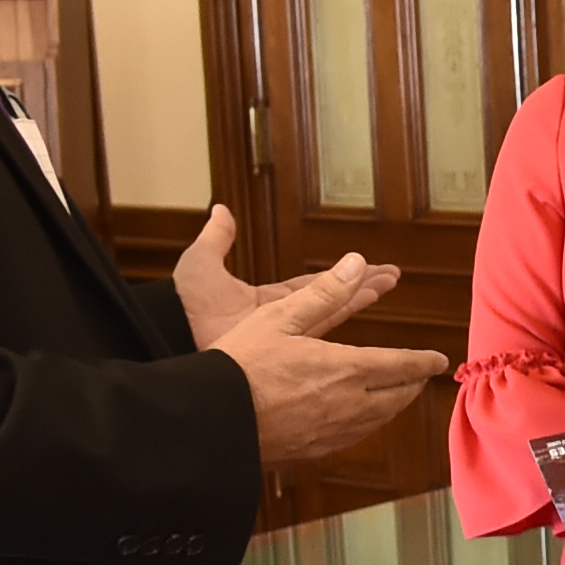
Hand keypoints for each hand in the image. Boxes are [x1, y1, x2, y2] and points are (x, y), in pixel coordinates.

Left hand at [175, 205, 400, 350]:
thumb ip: (216, 239)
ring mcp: (285, 341)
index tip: (364, 264)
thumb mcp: (200, 265)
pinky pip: (323, 336)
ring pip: (332, 316)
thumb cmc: (182, 307)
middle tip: (391, 276)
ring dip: (360, 298)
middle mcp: (281, 323)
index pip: (311, 287)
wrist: (173, 339)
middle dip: (360, 286)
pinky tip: (367, 318)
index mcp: (265, 303)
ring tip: (389, 284)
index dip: (338, 277)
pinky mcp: (287, 354)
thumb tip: (222, 210)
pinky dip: (347, 327)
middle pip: (330, 301)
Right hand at [207, 251, 442, 466]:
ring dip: (393, 406)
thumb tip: (356, 262)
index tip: (439, 360)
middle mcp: (348, 405)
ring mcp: (332, 432)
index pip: (401, 366)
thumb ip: (324, 293)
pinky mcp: (313, 451)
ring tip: (396, 395)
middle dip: (412, 384)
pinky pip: (353, 437)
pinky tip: (358, 420)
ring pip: (378, 420)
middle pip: (397, 397)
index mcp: (346, 369)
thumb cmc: (240, 363)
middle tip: (420, 376)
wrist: (211, 420)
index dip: (423, 362)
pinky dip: (367, 424)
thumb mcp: (280, 317)